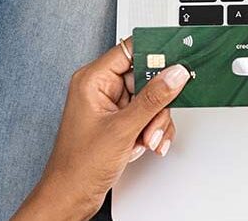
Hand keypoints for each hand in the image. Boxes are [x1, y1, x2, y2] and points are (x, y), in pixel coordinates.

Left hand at [12, 38, 189, 220]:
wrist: (71, 198)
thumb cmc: (78, 167)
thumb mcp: (122, 129)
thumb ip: (153, 99)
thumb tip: (175, 74)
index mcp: (93, 80)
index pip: (130, 50)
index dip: (155, 53)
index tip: (177, 61)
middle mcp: (102, 88)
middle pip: (146, 78)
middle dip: (156, 103)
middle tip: (154, 120)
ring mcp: (112, 106)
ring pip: (151, 98)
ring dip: (155, 121)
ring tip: (146, 139)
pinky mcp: (120, 121)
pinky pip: (148, 114)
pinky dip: (153, 129)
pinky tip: (146, 144)